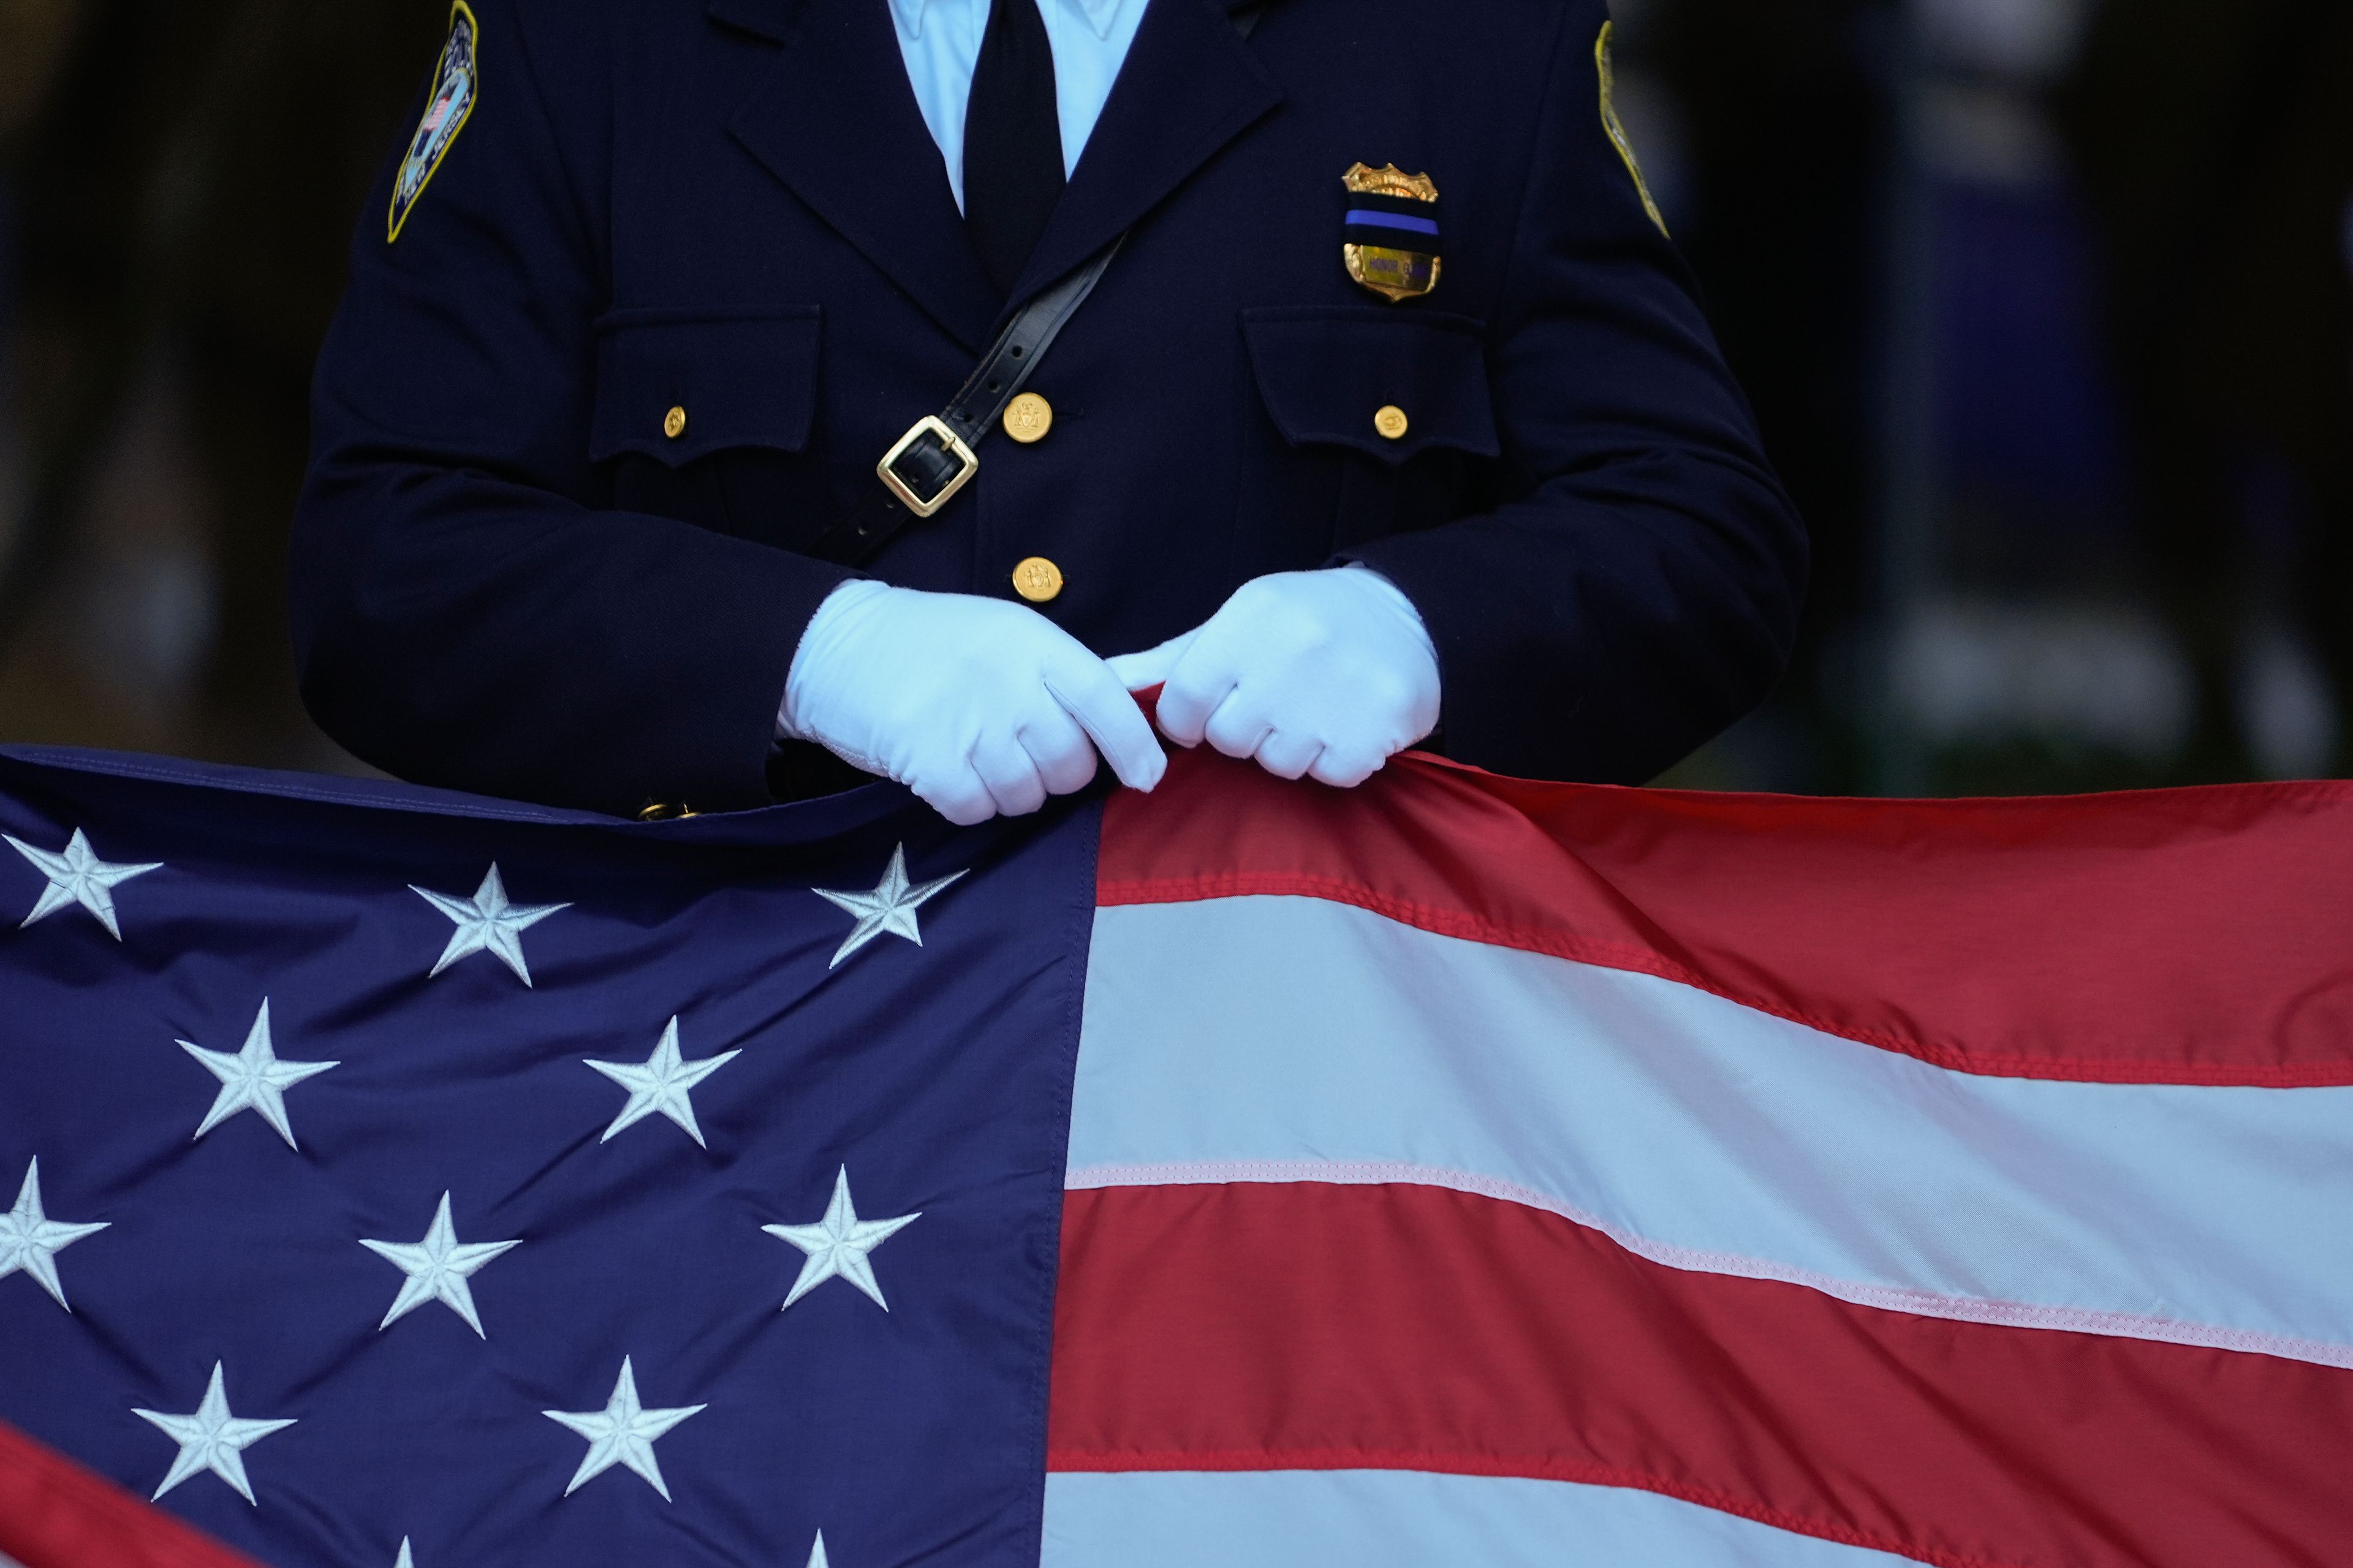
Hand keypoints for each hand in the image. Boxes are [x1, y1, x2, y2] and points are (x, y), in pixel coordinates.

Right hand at [781, 582, 1165, 825]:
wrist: (836, 646)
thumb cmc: (929, 645)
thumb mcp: (1001, 634)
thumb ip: (1056, 675)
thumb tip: (1122, 730)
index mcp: (1033, 643)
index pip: (1107, 700)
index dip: (1135, 746)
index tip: (1149, 775)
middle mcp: (1008, 680)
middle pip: (1071, 764)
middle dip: (1055, 774)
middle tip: (1021, 753)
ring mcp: (969, 721)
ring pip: (1026, 796)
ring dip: (1008, 791)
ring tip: (976, 756)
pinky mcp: (930, 759)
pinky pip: (977, 810)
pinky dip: (968, 804)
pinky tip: (947, 773)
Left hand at [1108, 567, 1439, 787]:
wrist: (1414, 618)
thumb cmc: (1310, 621)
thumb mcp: (1241, 620)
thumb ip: (1173, 659)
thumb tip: (1105, 681)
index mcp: (1248, 621)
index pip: (1182, 699)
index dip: (1189, 718)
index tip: (1211, 710)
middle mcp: (1288, 654)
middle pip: (1227, 738)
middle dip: (1244, 731)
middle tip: (1276, 702)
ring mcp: (1333, 696)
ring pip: (1276, 762)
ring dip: (1290, 747)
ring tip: (1314, 708)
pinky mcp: (1372, 731)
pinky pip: (1327, 774)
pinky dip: (1334, 760)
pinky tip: (1345, 723)